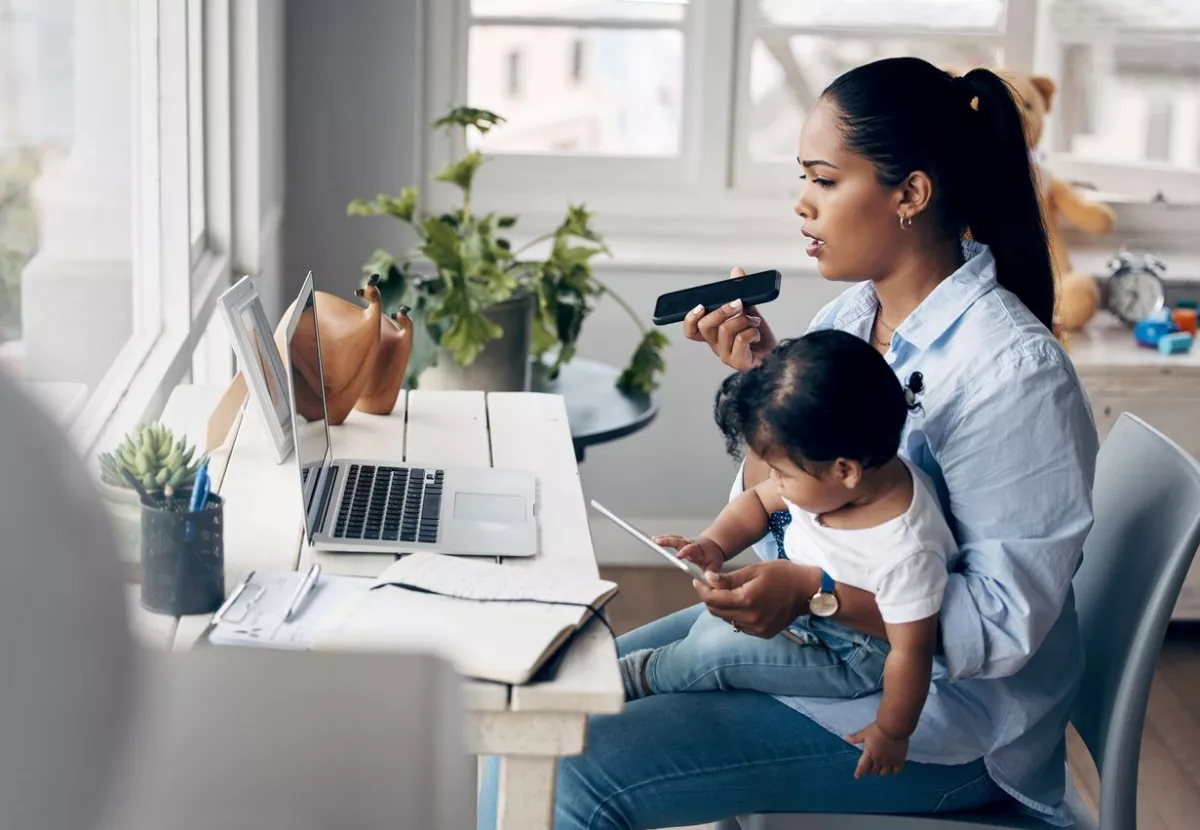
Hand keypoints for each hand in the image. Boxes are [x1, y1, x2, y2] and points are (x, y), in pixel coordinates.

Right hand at [654, 534, 725, 574]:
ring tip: (653, 540)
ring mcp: (685, 543)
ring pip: (674, 539)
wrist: (714, 545)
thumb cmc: (713, 556)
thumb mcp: (716, 564)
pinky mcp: (681, 543)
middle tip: (658, 541)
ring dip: (664, 539)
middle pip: (679, 541)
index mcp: (698, 550)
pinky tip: (653, 540)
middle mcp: (690, 544)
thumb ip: (712, 572)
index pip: (691, 549)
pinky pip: (672, 539)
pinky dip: (663, 539)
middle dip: (668, 541)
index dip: (684, 552)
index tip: (678, 555)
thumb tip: (710, 579)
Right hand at [682, 267, 778, 371]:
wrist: (777, 355)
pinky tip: (757, 333)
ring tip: (755, 321)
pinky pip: (741, 339)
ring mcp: (726, 356)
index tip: (700, 306)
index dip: (690, 319)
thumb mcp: (748, 310)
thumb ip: (739, 292)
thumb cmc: (758, 336)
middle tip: (738, 303)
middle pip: (704, 326)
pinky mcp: (739, 363)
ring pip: (725, 330)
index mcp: (713, 335)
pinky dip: (752, 331)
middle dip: (722, 310)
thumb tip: (736, 271)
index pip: (691, 331)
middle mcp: (716, 346)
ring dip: (744, 319)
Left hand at [693, 560, 815, 637]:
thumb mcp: (754, 570)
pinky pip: (740, 625)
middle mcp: (751, 618)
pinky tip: (743, 604)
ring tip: (729, 593)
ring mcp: (758, 628)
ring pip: (728, 619)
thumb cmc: (783, 575)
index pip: (713, 599)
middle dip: (710, 598)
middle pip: (717, 611)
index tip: (698, 581)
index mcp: (747, 600)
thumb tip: (707, 579)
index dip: (702, 590)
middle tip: (710, 586)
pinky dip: (736, 615)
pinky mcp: (764, 633)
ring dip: (723, 607)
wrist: (808, 590)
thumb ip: (729, 578)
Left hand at [846, 722, 908, 778]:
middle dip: (870, 771)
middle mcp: (879, 761)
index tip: (857, 776)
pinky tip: (893, 769)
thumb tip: (846, 738)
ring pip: (884, 773)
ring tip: (880, 768)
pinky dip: (894, 772)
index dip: (859, 772)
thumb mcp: (865, 733)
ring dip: (881, 772)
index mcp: (869, 754)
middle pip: (873, 771)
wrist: (893, 728)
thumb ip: (856, 738)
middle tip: (870, 768)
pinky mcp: (899, 761)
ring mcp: (890, 762)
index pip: (862, 767)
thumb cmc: (877, 729)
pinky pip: (896, 771)